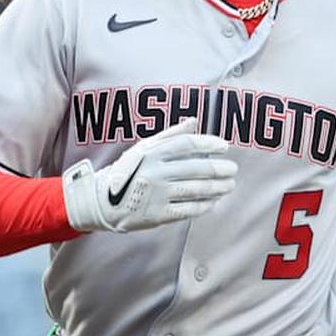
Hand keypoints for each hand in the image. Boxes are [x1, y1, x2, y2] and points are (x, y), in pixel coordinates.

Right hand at [62, 117, 236, 232]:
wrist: (102, 202)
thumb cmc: (128, 171)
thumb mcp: (144, 148)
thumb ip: (170, 135)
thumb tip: (194, 121)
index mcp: (152, 153)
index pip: (187, 144)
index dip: (209, 144)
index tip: (225, 147)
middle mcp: (155, 172)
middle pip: (197, 168)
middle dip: (220, 169)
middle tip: (232, 169)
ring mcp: (157, 194)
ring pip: (196, 190)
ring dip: (218, 187)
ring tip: (229, 185)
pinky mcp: (158, 214)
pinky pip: (188, 209)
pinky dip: (205, 205)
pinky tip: (214, 201)